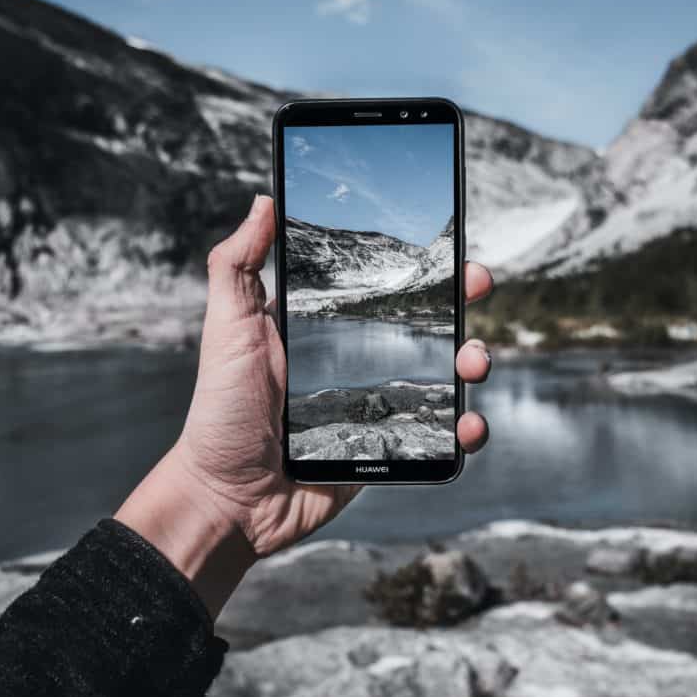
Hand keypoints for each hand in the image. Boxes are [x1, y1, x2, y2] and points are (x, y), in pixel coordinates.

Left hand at [116, 195, 493, 617]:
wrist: (228, 498)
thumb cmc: (221, 411)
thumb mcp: (227, 328)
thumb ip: (238, 264)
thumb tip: (264, 199)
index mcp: (328, 327)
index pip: (384, 284)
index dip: (421, 265)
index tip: (448, 246)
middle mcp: (360, 360)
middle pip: (428, 321)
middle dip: (462, 298)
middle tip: (476, 284)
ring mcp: (380, 406)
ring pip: (446, 375)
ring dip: (474, 359)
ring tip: (473, 362)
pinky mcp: (390, 450)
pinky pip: (441, 436)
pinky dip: (467, 430)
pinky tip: (469, 424)